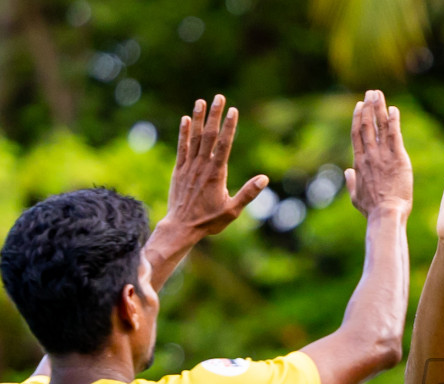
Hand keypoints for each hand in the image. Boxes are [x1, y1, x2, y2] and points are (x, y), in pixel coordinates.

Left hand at [163, 95, 268, 236]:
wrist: (182, 227)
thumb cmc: (209, 221)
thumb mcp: (232, 210)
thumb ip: (248, 193)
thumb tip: (264, 179)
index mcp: (217, 173)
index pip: (224, 144)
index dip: (229, 126)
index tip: (233, 110)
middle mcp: (202, 166)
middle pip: (210, 135)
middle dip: (215, 115)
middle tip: (219, 97)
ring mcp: (189, 167)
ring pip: (195, 138)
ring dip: (199, 118)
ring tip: (201, 101)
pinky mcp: (178, 170)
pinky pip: (182, 147)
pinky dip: (184, 133)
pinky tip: (186, 120)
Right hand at [346, 90, 412, 217]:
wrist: (386, 214)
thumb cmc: (372, 210)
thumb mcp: (355, 197)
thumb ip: (350, 182)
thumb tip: (347, 172)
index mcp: (359, 162)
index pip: (357, 134)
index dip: (358, 118)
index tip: (360, 105)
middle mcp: (369, 155)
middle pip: (367, 125)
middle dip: (368, 107)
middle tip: (371, 92)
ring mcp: (383, 155)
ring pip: (379, 126)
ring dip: (379, 108)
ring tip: (379, 94)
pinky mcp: (398, 158)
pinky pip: (394, 134)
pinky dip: (394, 120)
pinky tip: (394, 109)